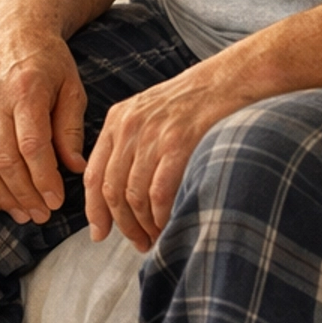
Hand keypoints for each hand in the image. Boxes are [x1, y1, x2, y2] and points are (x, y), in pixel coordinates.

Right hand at [0, 26, 87, 223]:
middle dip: (24, 195)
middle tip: (41, 216)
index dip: (44, 179)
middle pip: (5, 160)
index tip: (57, 201)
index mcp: (26, 90)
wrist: (14, 35)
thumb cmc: (50, 64)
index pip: (32, 146)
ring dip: (1, 195)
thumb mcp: (72, 89)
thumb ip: (72, 130)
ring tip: (22, 214)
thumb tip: (76, 169)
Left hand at [84, 63, 244, 251]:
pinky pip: (158, 193)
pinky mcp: (178, 144)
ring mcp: (153, 135)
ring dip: (143, 225)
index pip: (93, 174)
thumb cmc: (193, 102)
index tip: (100, 232)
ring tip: (155, 237)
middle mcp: (129, 127)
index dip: (94, 209)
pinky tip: (168, 224)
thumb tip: (119, 192)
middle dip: (122, 224)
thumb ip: (130, 143)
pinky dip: (160, 216)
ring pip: (134, 195)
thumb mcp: (149, 112)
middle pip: (111, 189)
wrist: (228, 80)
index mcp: (117, 120)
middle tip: (137, 242)